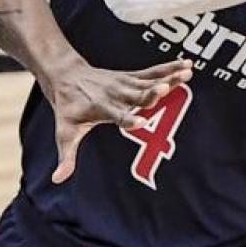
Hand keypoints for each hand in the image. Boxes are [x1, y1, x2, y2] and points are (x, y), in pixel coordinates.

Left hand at [46, 58, 192, 183]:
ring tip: (186, 74)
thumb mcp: (65, 132)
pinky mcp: (131, 76)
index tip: (139, 122)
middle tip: (166, 89)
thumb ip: (66, 156)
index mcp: (101, 108)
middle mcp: (115, 94)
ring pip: (149, 81)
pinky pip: (153, 72)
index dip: (128, 119)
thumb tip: (57, 180)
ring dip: (168, 78)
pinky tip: (188, 66)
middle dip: (151, 94)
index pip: (116, 115)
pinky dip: (170, 68)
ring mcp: (124, 83)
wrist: (66, 75)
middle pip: (137, 95)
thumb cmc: (67, 108)